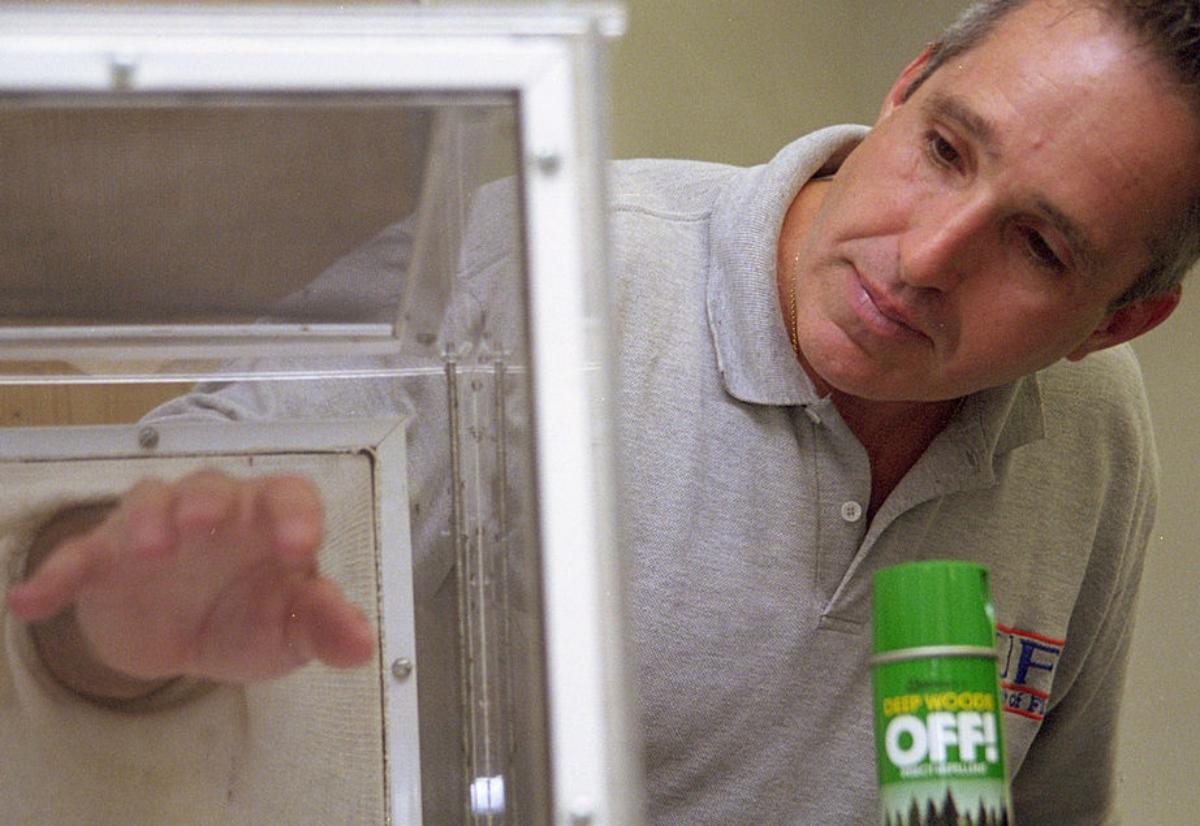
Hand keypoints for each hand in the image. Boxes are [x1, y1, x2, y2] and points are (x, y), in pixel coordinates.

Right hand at [7, 471, 374, 687]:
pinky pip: (76, 558)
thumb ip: (324, 628)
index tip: (298, 547)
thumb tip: (362, 645)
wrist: (189, 641)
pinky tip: (31, 601)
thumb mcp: (292, 630)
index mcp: (269, 520)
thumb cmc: (253, 617)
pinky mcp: (105, 562)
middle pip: (212, 486)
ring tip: (146, 550)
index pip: (288, 496)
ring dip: (145, 521)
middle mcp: (214, 513)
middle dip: (207, 500)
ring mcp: (156, 531)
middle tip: (204, 521)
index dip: (294, 514)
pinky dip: (55, 575)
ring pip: (147, 501)